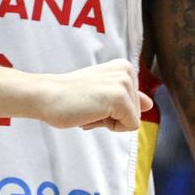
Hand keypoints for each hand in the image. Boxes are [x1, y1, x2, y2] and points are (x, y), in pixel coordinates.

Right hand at [35, 59, 149, 131]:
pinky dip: (110, 127)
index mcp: (123, 67)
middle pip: (137, 112)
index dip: (114, 109)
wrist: (45, 96)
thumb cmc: (68, 96)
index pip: (135, 103)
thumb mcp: (102, 92)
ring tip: (88, 109)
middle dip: (113, 116)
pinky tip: (91, 113)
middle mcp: (126, 71)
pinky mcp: (120, 98)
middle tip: (88, 105)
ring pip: (134, 120)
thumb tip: (149, 103)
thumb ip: (127, 97)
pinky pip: (129, 126)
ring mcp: (123, 83)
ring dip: (110, 122)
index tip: (92, 99)